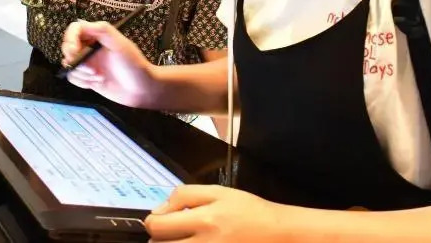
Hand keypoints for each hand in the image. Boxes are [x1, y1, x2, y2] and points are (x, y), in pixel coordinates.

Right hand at [61, 20, 157, 107]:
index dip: (70, 39)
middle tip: (90, 69)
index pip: (75, 30)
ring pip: (69, 64)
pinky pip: (73, 77)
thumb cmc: (133, 64)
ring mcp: (88, 63)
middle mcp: (90, 47)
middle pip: (68, 47)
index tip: (74, 52)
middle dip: (75, 60)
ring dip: (82, 73)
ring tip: (100, 76)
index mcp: (98, 36)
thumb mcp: (120, 44)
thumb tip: (81, 24)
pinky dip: (82, 82)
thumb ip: (102, 30)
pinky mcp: (87, 77)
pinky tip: (97, 83)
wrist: (141, 90)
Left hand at [144, 185, 289, 241]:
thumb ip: (185, 196)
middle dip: (158, 238)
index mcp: (204, 220)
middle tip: (169, 231)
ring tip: (182, 239)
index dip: (153, 221)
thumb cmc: (248, 210)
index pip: (158, 226)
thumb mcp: (218, 192)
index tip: (161, 218)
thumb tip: (160, 209)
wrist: (277, 234)